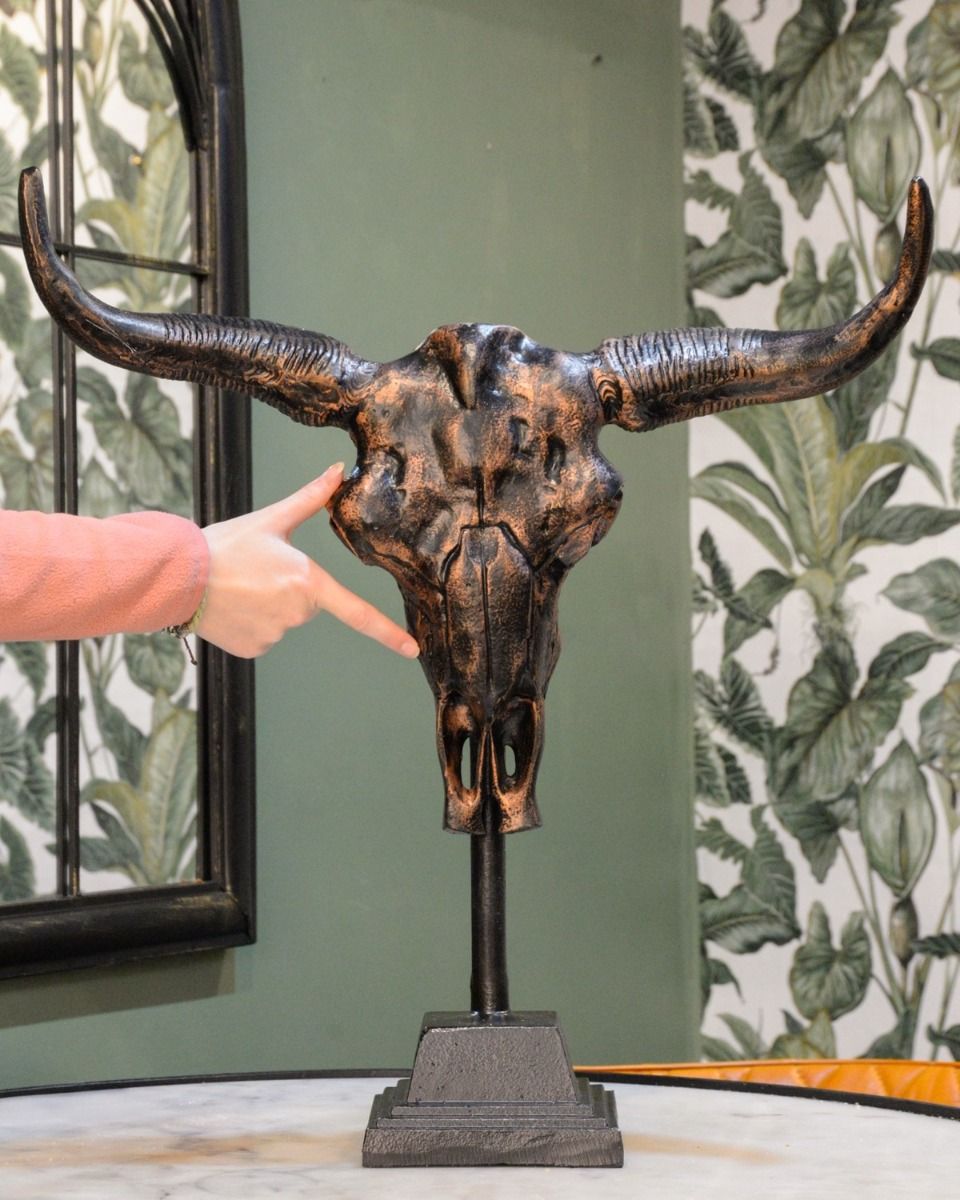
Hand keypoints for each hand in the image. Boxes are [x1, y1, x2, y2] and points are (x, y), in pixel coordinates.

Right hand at [196, 463, 419, 659]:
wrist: (177, 577)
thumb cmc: (224, 545)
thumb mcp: (271, 519)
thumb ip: (311, 498)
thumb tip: (338, 471)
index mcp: (308, 582)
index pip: (357, 612)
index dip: (388, 633)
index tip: (413, 649)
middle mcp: (297, 613)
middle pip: (309, 603)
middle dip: (290, 588)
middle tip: (256, 571)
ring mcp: (275, 634)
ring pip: (285, 619)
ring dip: (267, 604)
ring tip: (238, 587)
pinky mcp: (255, 649)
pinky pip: (264, 636)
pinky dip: (251, 623)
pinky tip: (231, 608)